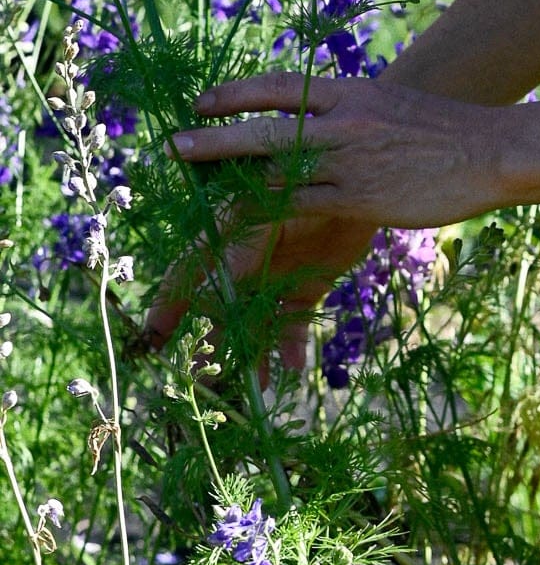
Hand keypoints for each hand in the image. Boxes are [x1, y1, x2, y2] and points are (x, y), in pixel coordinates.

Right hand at [141, 205, 381, 375]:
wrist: (362, 176)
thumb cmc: (303, 184)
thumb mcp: (260, 215)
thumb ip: (232, 256)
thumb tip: (200, 297)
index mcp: (225, 240)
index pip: (186, 277)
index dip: (168, 308)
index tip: (153, 342)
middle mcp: (246, 263)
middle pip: (220, 312)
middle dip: (212, 346)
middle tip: (206, 382)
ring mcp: (277, 277)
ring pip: (257, 325)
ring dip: (254, 356)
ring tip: (255, 388)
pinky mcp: (309, 285)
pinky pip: (294, 322)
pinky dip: (292, 346)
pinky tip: (292, 368)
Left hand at [169, 72, 512, 232]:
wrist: (493, 151)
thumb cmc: (448, 131)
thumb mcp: (391, 106)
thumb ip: (352, 114)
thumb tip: (317, 122)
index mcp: (352, 93)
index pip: (280, 89)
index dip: (235, 95)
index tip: (201, 100)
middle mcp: (344, 124)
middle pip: (264, 133)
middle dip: (214, 139)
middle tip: (174, 145)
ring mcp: (351, 164)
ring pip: (276, 175)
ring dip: (232, 185)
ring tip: (198, 196)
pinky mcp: (361, 200)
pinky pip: (303, 209)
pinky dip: (270, 217)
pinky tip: (246, 227)